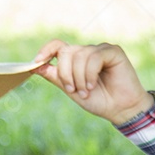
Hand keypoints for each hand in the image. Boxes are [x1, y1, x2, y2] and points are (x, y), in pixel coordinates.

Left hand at [31, 39, 153, 123]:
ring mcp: (100, 50)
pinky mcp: (113, 51)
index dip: (46, 50)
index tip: (37, 61)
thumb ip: (55, 76)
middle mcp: (87, 52)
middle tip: (73, 90)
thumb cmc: (97, 100)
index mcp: (75, 59)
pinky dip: (90, 74)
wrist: (120, 109)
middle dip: (66, 73)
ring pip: (79, 55)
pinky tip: (93, 85)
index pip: (57, 45)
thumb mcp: (70, 89)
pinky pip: (94, 57)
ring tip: (87, 91)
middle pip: (66, 52)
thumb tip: (34, 65)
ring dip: (79, 77)